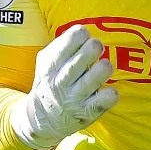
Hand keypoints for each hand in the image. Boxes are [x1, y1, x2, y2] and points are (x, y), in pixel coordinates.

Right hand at [12, 25, 118, 149]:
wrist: (40, 119)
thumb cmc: (50, 82)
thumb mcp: (46, 62)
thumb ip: (62, 45)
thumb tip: (83, 30)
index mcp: (50, 66)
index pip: (68, 42)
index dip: (80, 35)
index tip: (84, 37)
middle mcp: (60, 83)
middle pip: (82, 59)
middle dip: (94, 48)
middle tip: (97, 48)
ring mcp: (73, 99)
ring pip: (95, 78)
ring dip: (103, 68)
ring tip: (104, 66)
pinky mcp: (86, 113)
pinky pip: (103, 102)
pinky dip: (110, 94)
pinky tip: (109, 91)